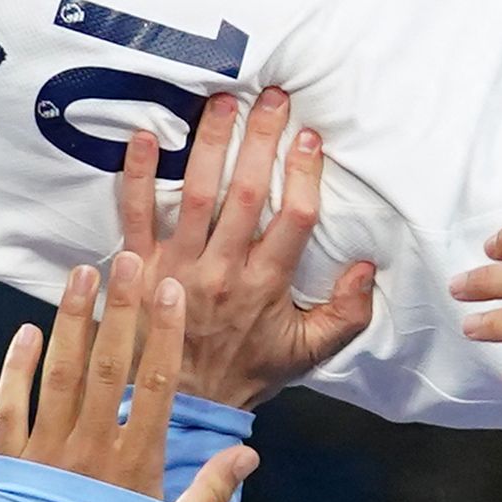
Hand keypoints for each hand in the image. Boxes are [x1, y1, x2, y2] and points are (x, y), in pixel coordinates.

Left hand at [0, 260, 257, 501]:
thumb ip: (212, 490)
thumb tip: (249, 451)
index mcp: (137, 466)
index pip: (156, 383)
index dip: (165, 332)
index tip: (171, 289)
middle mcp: (91, 453)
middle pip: (109, 365)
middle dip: (120, 308)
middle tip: (129, 259)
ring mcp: (45, 459)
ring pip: (60, 375)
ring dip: (71, 321)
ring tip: (82, 274)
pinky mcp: (7, 471)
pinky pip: (9, 409)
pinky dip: (16, 368)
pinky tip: (26, 330)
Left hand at [117, 91, 377, 410]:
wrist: (180, 404)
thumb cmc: (247, 369)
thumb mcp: (307, 352)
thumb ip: (346, 313)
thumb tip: (365, 267)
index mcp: (265, 285)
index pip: (292, 219)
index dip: (303, 174)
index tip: (310, 137)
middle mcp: (222, 271)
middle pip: (244, 194)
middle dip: (259, 140)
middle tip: (270, 97)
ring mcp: (177, 266)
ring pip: (195, 196)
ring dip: (208, 144)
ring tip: (220, 102)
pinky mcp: (137, 267)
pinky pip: (135, 214)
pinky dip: (137, 175)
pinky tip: (144, 136)